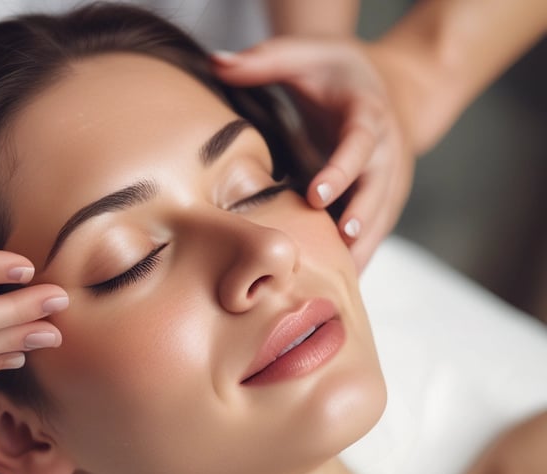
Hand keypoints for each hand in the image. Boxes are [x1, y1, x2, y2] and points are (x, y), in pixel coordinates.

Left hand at [213, 37, 414, 270]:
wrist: (389, 88)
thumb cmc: (337, 74)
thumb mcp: (306, 55)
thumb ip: (265, 60)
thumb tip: (216, 61)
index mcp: (368, 115)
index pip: (360, 144)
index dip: (341, 169)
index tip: (317, 194)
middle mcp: (388, 151)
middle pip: (379, 190)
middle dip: (360, 219)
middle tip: (337, 248)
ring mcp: (391, 179)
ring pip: (381, 219)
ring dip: (362, 250)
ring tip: (337, 283)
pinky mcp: (385, 200)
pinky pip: (375, 232)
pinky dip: (360, 256)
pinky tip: (339, 284)